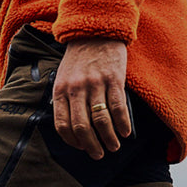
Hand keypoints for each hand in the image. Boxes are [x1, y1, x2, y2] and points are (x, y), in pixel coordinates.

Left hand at [52, 38, 131, 159]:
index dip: (72, 141)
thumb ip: (64, 100)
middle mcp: (76, 89)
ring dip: (109, 138)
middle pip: (82, 127)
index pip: (63, 125)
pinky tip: (125, 132)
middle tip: (99, 154)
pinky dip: (122, 124)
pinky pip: (118, 107)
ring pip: (101, 120)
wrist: (95, 32)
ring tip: (114, 147)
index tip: (81, 148)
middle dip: (92, 146)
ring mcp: (96, 84)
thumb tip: (71, 129)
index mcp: (61, 90)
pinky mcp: (114, 79)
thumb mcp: (62, 77)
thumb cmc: (78, 59)